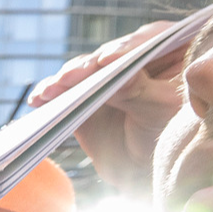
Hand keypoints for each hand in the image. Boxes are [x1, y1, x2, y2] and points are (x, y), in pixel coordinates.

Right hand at [29, 19, 186, 196]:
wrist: (143, 170)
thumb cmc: (166, 136)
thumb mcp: (161, 110)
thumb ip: (138, 88)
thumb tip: (114, 66)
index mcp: (172, 52)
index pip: (151, 41)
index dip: (128, 48)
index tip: (108, 60)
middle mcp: (137, 57)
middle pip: (111, 53)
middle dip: (88, 67)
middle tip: (70, 77)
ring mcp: (108, 75)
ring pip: (85, 69)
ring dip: (65, 79)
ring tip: (51, 90)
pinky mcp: (83, 92)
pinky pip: (66, 87)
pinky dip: (51, 92)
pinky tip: (40, 98)